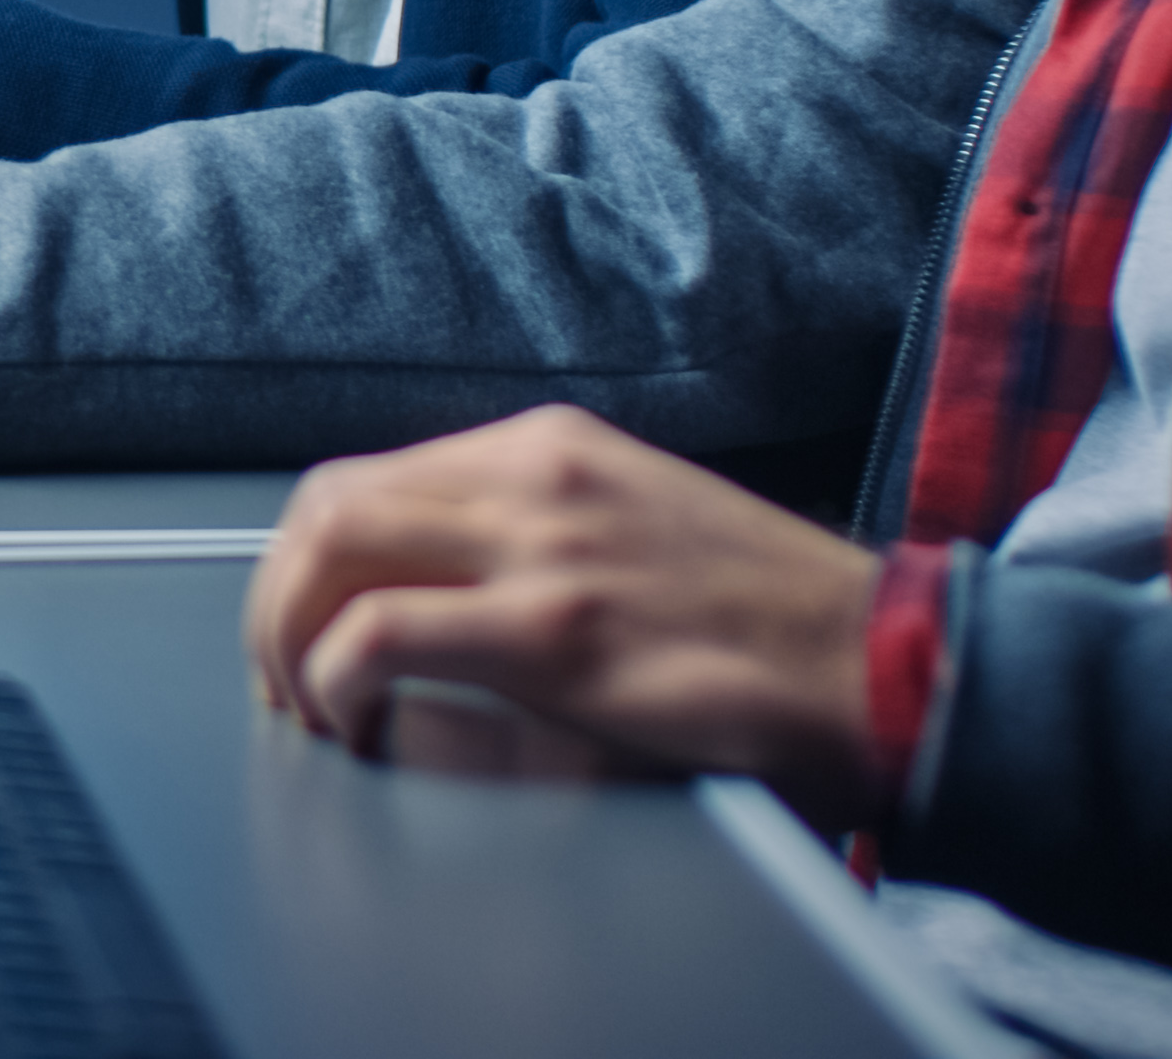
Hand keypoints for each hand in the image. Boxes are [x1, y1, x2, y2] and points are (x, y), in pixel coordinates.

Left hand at [241, 404, 884, 826]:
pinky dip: (334, 679)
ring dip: (287, 636)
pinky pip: (380, 633)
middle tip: (283, 683)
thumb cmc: (778, 626)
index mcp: (554, 448)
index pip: (370, 477)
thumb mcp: (643, 533)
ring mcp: (547, 545)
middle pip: (330, 503)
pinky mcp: (560, 629)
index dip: (311, 564)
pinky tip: (351, 723)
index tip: (306, 634)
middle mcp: (537, 474)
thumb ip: (546, 539)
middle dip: (277, 599)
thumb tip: (445, 594)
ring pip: (333, 546)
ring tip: (305, 709)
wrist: (894, 666)